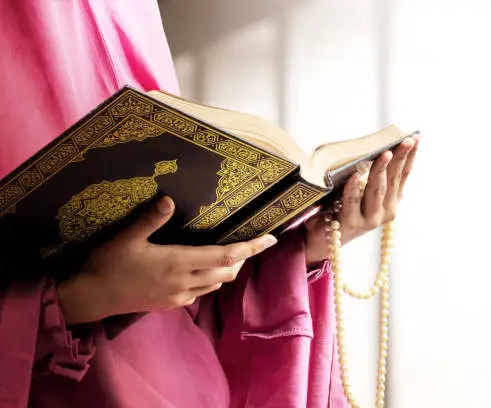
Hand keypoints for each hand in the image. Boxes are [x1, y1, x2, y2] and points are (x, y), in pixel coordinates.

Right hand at [57, 196, 276, 324]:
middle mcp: (184, 281)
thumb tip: (170, 200)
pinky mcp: (171, 304)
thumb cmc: (108, 263)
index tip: (270, 239)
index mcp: (178, 262)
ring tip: (230, 253)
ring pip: (217, 284)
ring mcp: (179, 296)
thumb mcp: (126, 237)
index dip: (251, 248)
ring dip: (228, 270)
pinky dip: (211, 280)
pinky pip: (201, 293)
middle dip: (243, 258)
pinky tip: (203, 270)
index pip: (225, 255)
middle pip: (228, 272)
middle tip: (249, 242)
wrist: (93, 297)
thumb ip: (150, 219)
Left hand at [304, 135, 418, 264]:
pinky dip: (354, 187)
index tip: (415, 137)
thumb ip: (367, 176)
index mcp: (390, 201)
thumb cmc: (339, 208)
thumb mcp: (359, 191)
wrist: (322, 239)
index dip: (410, 156)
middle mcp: (385, 211)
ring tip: (385, 154)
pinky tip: (356, 174)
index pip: (403, 175)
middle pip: (393, 180)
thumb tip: (369, 149)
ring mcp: (370, 219)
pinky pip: (353, 201)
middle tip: (404, 140)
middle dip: (400, 158)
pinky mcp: (352, 223)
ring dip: (381, 170)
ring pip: (377, 190)